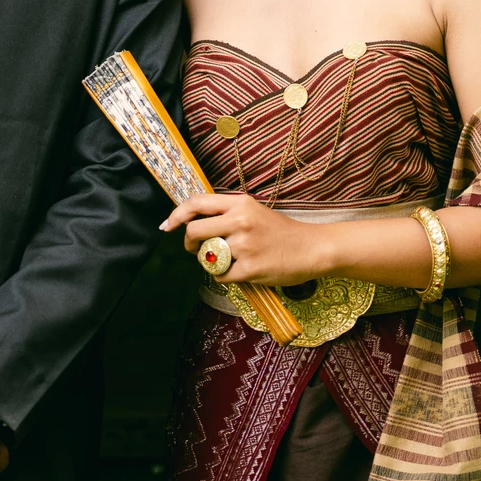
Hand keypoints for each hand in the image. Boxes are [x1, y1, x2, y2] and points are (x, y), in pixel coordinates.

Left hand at [160, 192, 328, 286]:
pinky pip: (221, 276)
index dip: (177, 214)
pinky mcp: (250, 268)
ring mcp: (245, 245)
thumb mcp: (254, 211)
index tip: (167, 225)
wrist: (312, 248)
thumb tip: (193, 221)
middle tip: (196, 250)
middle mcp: (240, 221)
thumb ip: (227, 213)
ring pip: (207, 257)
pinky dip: (225, 277)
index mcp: (240, 203)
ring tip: (228, 261)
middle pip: (195, 232)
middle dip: (189, 244)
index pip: (197, 203)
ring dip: (211, 263)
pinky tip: (239, 272)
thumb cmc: (281, 231)